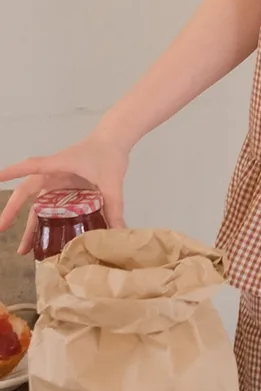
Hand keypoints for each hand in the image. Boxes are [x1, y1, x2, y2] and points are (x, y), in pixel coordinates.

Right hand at [0, 132, 129, 254]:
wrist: (114, 140)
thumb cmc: (108, 154)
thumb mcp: (112, 181)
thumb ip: (114, 206)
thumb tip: (119, 231)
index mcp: (60, 165)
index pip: (31, 167)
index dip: (13, 172)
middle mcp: (54, 174)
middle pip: (28, 192)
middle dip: (13, 210)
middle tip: (1, 229)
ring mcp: (58, 182)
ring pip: (39, 205)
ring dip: (30, 225)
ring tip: (24, 250)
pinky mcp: (64, 189)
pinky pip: (50, 207)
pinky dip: (45, 222)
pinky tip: (46, 239)